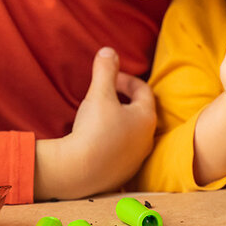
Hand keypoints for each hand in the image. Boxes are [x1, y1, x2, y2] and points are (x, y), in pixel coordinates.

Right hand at [34, 47, 155, 199]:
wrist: (78, 171)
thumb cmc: (93, 129)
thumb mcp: (99, 93)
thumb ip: (105, 70)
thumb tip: (108, 51)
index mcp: (146, 118)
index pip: (143, 90)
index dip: (126, 79)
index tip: (110, 77)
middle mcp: (147, 140)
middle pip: (140, 112)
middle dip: (124, 99)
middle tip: (105, 93)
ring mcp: (136, 159)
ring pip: (132, 133)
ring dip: (119, 121)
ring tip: (99, 115)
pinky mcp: (123, 174)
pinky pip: (122, 151)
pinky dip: (113, 140)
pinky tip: (96, 139)